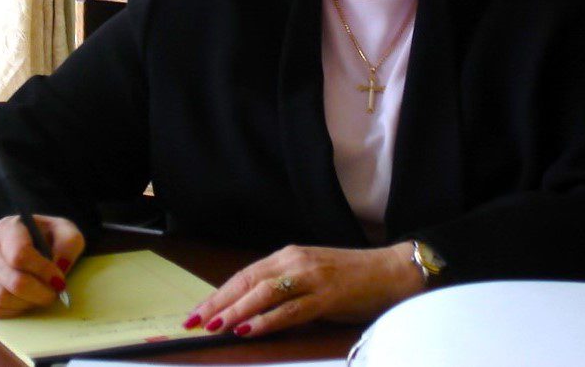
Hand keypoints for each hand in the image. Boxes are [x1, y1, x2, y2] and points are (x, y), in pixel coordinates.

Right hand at [0, 215, 84, 317]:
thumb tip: (60, 267)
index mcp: (8, 228)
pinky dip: (16, 310)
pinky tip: (28, 299)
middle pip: (12, 281)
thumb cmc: (46, 236)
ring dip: (29, 302)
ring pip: (2, 298)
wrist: (27, 241)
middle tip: (56, 292)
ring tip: (43, 294)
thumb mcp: (64, 230)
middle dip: (40, 292)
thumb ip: (69, 243)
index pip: (20, 254)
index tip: (60, 280)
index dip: (43, 271)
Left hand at [183, 242, 424, 337]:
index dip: (218, 293)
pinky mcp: (327, 296)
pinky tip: (249, 329)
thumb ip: (285, 287)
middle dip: (218, 302)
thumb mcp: (311, 277)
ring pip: (264, 293)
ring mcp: (311, 277)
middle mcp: (295, 261)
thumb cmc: (351, 277)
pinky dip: (267, 320)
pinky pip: (291, 309)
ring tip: (214, 325)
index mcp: (289, 256)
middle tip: (193, 321)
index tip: (197, 311)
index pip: (245, 275)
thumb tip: (250, 309)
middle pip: (247, 282)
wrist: (391, 271)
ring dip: (236, 310)